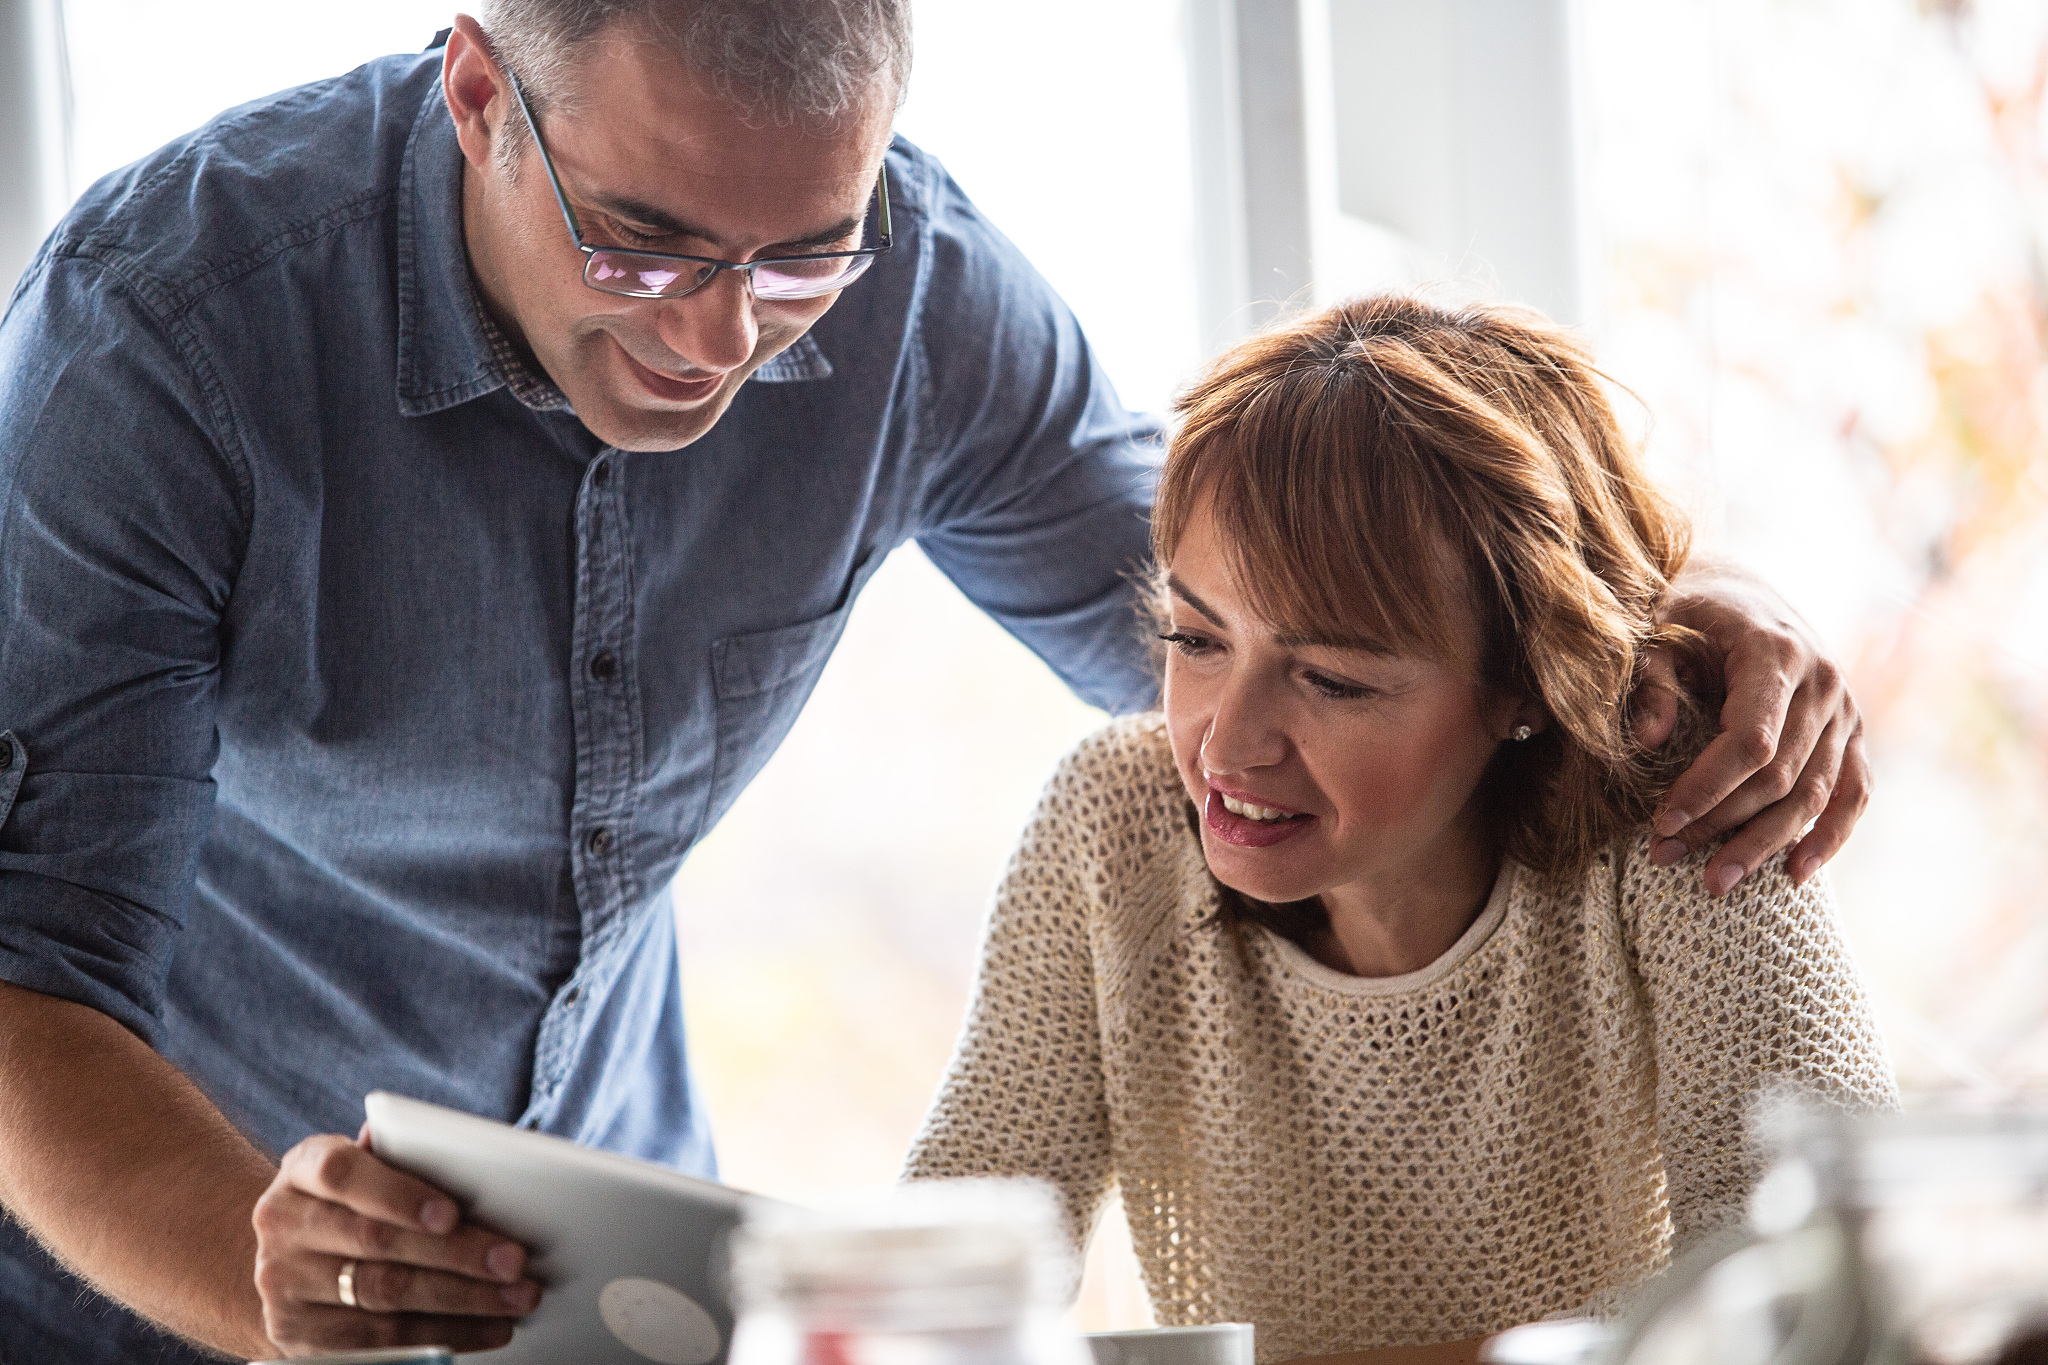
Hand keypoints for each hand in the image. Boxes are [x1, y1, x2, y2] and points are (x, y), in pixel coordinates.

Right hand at [251, 1126, 539, 1354]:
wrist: (286, 1257)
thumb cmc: (349, 1198)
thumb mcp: (360, 1166)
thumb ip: (399, 1155)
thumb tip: (458, 1150)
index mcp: (302, 1171)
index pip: (343, 1174)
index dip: (398, 1194)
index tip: (453, 1213)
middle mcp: (284, 1226)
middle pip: (376, 1243)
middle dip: (455, 1254)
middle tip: (514, 1262)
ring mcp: (286, 1285)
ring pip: (384, 1296)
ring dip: (461, 1302)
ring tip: (514, 1299)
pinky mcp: (299, 1335)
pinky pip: (380, 1341)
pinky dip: (442, 1336)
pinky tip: (487, 1329)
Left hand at [1630, 564, 1868, 895]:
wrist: (1738, 591)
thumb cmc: (1686, 613)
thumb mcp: (1657, 629)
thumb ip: (1652, 680)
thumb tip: (1649, 740)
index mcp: (1775, 652)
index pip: (1750, 741)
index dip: (1707, 788)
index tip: (1660, 822)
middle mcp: (1823, 682)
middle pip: (1779, 775)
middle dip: (1720, 823)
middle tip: (1664, 856)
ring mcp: (1844, 710)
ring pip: (1813, 794)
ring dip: (1763, 844)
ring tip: (1713, 883)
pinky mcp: (1851, 732)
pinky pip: (1852, 791)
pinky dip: (1830, 836)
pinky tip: (1794, 874)